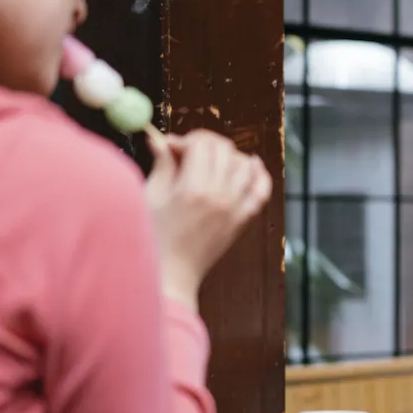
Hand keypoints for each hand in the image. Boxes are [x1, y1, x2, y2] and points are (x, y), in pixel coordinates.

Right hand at [145, 130, 271, 308]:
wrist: (172, 274)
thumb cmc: (154, 239)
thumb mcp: (151, 197)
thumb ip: (161, 165)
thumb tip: (158, 138)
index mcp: (193, 189)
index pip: (202, 144)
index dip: (186, 139)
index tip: (173, 147)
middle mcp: (219, 196)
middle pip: (224, 149)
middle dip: (205, 143)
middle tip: (189, 152)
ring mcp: (235, 208)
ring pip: (244, 164)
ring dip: (228, 156)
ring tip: (210, 162)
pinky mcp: (242, 219)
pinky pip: (261, 190)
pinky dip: (259, 174)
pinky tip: (251, 165)